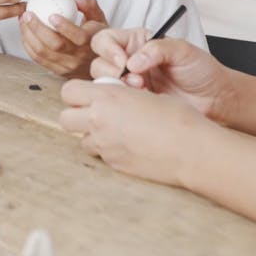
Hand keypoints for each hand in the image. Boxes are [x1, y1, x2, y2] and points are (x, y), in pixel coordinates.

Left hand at [20, 0, 106, 78]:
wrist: (99, 61)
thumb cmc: (96, 35)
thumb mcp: (99, 17)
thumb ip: (89, 5)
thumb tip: (75, 0)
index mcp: (91, 42)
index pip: (79, 37)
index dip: (64, 27)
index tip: (52, 15)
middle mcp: (79, 57)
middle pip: (56, 45)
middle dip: (37, 28)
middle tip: (28, 14)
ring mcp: (68, 66)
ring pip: (43, 53)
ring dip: (28, 36)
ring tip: (23, 21)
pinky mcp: (58, 71)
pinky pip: (38, 59)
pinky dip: (28, 45)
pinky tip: (26, 33)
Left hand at [60, 79, 210, 186]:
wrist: (191, 149)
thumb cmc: (176, 118)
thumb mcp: (145, 95)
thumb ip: (122, 97)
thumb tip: (116, 99)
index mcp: (107, 97)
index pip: (69, 91)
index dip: (76, 93)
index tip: (88, 95)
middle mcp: (99, 120)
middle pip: (65, 118)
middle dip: (75, 115)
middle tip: (93, 114)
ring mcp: (105, 145)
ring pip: (81, 140)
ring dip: (91, 135)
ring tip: (113, 132)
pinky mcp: (113, 164)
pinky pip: (100, 155)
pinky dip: (107, 150)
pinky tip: (126, 147)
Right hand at [91, 29, 231, 120]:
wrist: (215, 98)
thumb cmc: (201, 70)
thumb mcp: (182, 51)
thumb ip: (157, 49)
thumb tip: (133, 62)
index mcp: (138, 42)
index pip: (107, 39)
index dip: (108, 49)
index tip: (122, 61)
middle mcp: (129, 61)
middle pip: (99, 62)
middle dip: (111, 71)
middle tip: (134, 78)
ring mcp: (130, 84)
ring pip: (104, 84)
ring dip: (117, 86)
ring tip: (141, 88)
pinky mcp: (134, 103)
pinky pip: (117, 102)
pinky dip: (124, 102)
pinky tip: (142, 100)